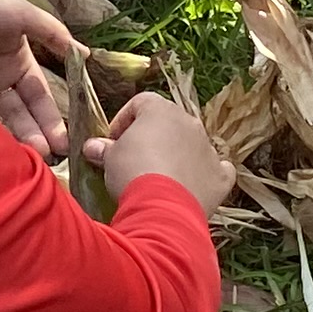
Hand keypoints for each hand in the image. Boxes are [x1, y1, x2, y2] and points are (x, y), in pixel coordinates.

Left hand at [0, 0, 71, 154]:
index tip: (64, 143)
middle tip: (48, 158)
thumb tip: (86, 53)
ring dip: (14, 140)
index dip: (52, 120)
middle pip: (22, 115)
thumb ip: (53, 34)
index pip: (40, 97)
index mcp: (19, 61)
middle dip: (37, 136)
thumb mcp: (22, 14)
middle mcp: (0, 79)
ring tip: (27, 159)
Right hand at [86, 90, 234, 217]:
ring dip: (178, 156)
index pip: (140, 103)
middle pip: (169, 123)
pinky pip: (217, 170)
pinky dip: (206, 175)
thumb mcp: (110, 159)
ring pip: (193, 145)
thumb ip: (103, 149)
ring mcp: (208, 149)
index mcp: (161, 110)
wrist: (163, 208)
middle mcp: (189, 123)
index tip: (113, 142)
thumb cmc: (132, 172)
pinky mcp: (221, 176)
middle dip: (152, 138)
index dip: (124, 121)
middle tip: (135, 160)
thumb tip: (92, 147)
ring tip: (160, 179)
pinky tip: (193, 187)